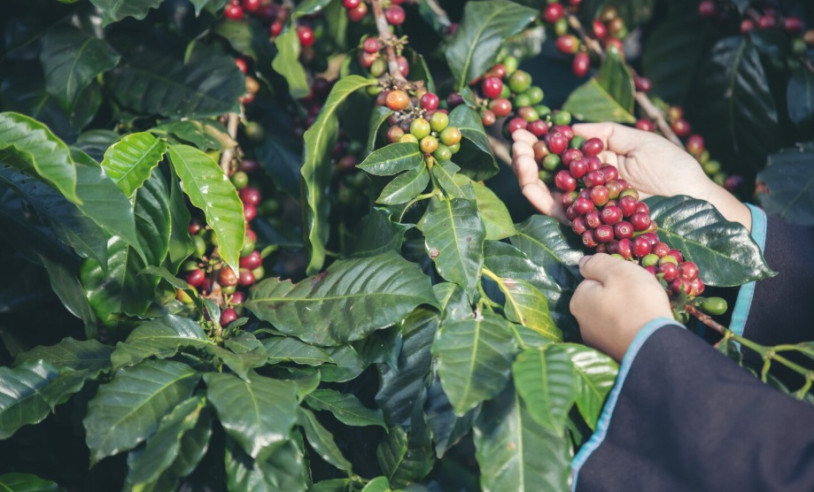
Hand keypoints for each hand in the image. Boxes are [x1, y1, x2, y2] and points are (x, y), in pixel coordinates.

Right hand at [511, 123, 751, 229]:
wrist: (695, 204)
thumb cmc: (675, 171)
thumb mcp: (639, 141)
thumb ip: (605, 134)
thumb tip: (569, 127)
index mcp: (598, 165)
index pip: (562, 151)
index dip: (542, 139)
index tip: (526, 124)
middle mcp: (586, 186)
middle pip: (547, 171)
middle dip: (527, 153)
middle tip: (515, 137)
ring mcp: (585, 207)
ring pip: (545, 191)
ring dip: (526, 173)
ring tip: (518, 153)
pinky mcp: (588, 226)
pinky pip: (557, 213)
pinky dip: (540, 198)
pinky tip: (529, 181)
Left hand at [571, 254, 673, 360]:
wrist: (656, 346)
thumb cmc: (636, 302)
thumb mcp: (618, 271)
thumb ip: (598, 263)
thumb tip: (583, 262)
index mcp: (578, 301)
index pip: (592, 280)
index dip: (612, 278)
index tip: (629, 282)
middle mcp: (581, 323)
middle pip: (600, 299)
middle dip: (617, 296)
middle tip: (639, 297)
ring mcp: (595, 341)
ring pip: (610, 317)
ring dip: (623, 313)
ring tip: (643, 314)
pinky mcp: (611, 354)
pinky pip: (620, 333)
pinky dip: (629, 329)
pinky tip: (643, 330)